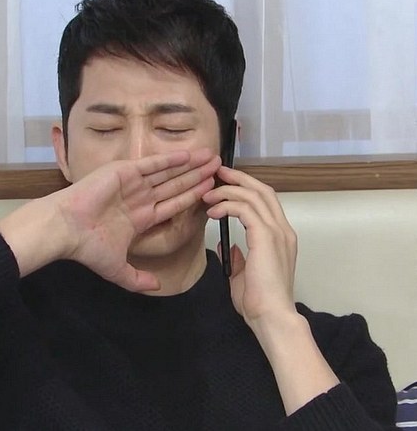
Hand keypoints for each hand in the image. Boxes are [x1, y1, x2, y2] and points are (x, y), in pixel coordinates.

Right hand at [0, 149, 219, 291]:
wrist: (66, 230)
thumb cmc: (88, 248)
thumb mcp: (118, 270)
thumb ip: (138, 279)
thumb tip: (157, 288)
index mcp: (139, 218)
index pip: (172, 205)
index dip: (192, 198)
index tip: (212, 192)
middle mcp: (138, 198)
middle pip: (175, 185)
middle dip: (197, 178)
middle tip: (219, 168)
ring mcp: (131, 184)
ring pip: (167, 173)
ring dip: (189, 166)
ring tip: (212, 158)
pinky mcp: (123, 172)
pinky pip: (151, 165)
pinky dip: (170, 160)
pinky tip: (189, 156)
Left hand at [202, 166, 297, 326]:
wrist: (270, 316)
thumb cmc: (258, 301)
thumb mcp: (244, 274)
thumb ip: (239, 257)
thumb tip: (229, 244)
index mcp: (280, 238)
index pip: (266, 202)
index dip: (246, 188)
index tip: (225, 182)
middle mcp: (283, 231)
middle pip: (263, 191)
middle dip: (239, 179)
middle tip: (217, 173)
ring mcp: (277, 233)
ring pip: (254, 196)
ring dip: (228, 192)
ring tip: (208, 195)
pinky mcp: (266, 238)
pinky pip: (246, 209)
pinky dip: (228, 205)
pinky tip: (213, 212)